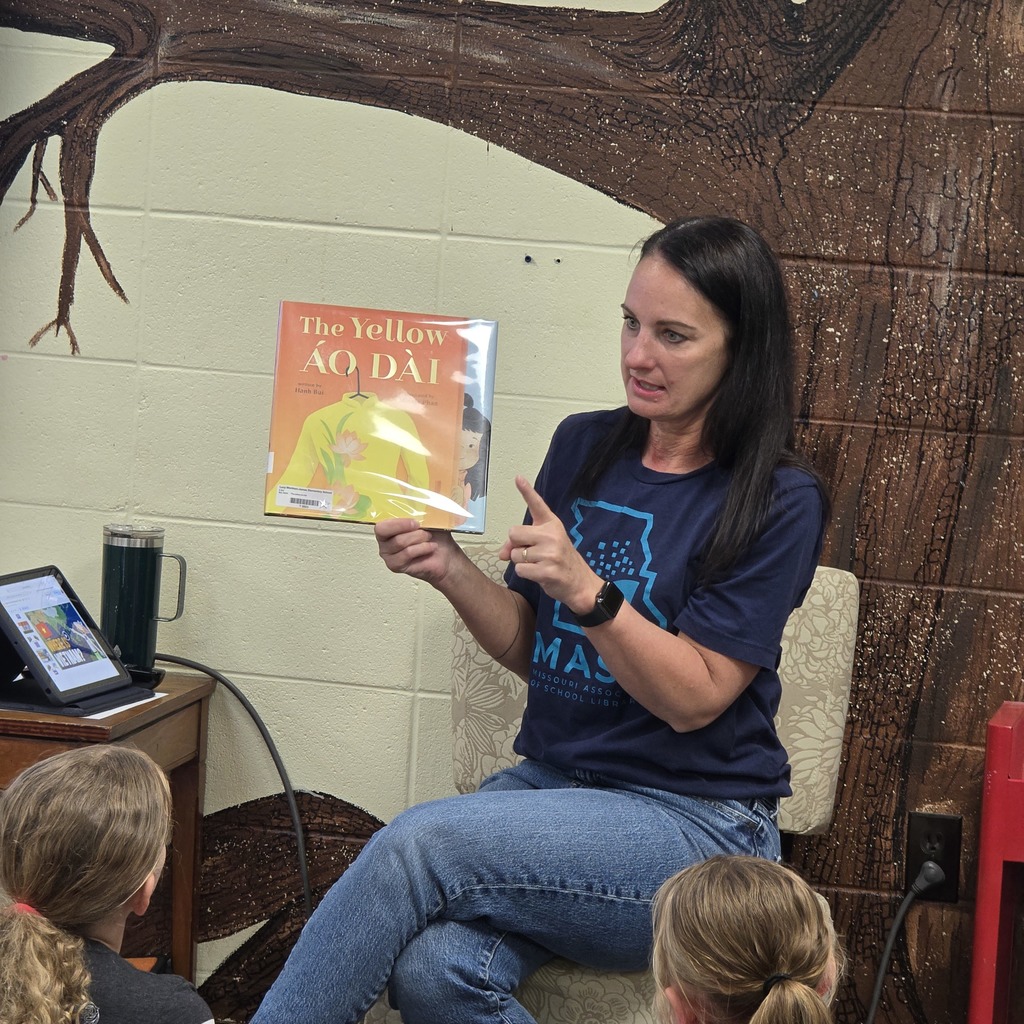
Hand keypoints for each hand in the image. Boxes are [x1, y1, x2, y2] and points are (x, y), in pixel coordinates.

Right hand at [374, 519, 459, 586]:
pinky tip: (430, 547)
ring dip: (419, 539)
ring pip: (399, 543)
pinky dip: (422, 548)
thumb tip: (417, 499)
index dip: (397, 523)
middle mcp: (384, 542)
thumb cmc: (434, 537)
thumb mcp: (426, 519)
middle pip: (387, 533)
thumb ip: (417, 511)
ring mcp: (389, 555)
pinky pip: (407, 553)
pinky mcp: (395, 565)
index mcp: (387, 527)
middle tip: (424, 530)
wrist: (445, 555)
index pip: (381, 525)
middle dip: (410, 530)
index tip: (415, 522)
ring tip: (428, 538)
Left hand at [499, 476, 600, 610]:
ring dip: (522, 562)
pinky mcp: (547, 570)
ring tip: (539, 564)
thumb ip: (521, 544)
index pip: (537, 504)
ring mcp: (550, 553)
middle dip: (516, 545)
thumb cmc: (559, 561)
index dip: (527, 491)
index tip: (518, 477)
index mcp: (551, 524)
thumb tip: (501, 553)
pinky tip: (539, 574)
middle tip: (532, 553)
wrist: (580, 583)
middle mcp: (551, 535)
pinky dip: (525, 574)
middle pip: (513, 533)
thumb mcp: (543, 546)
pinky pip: (520, 569)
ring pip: (515, 554)